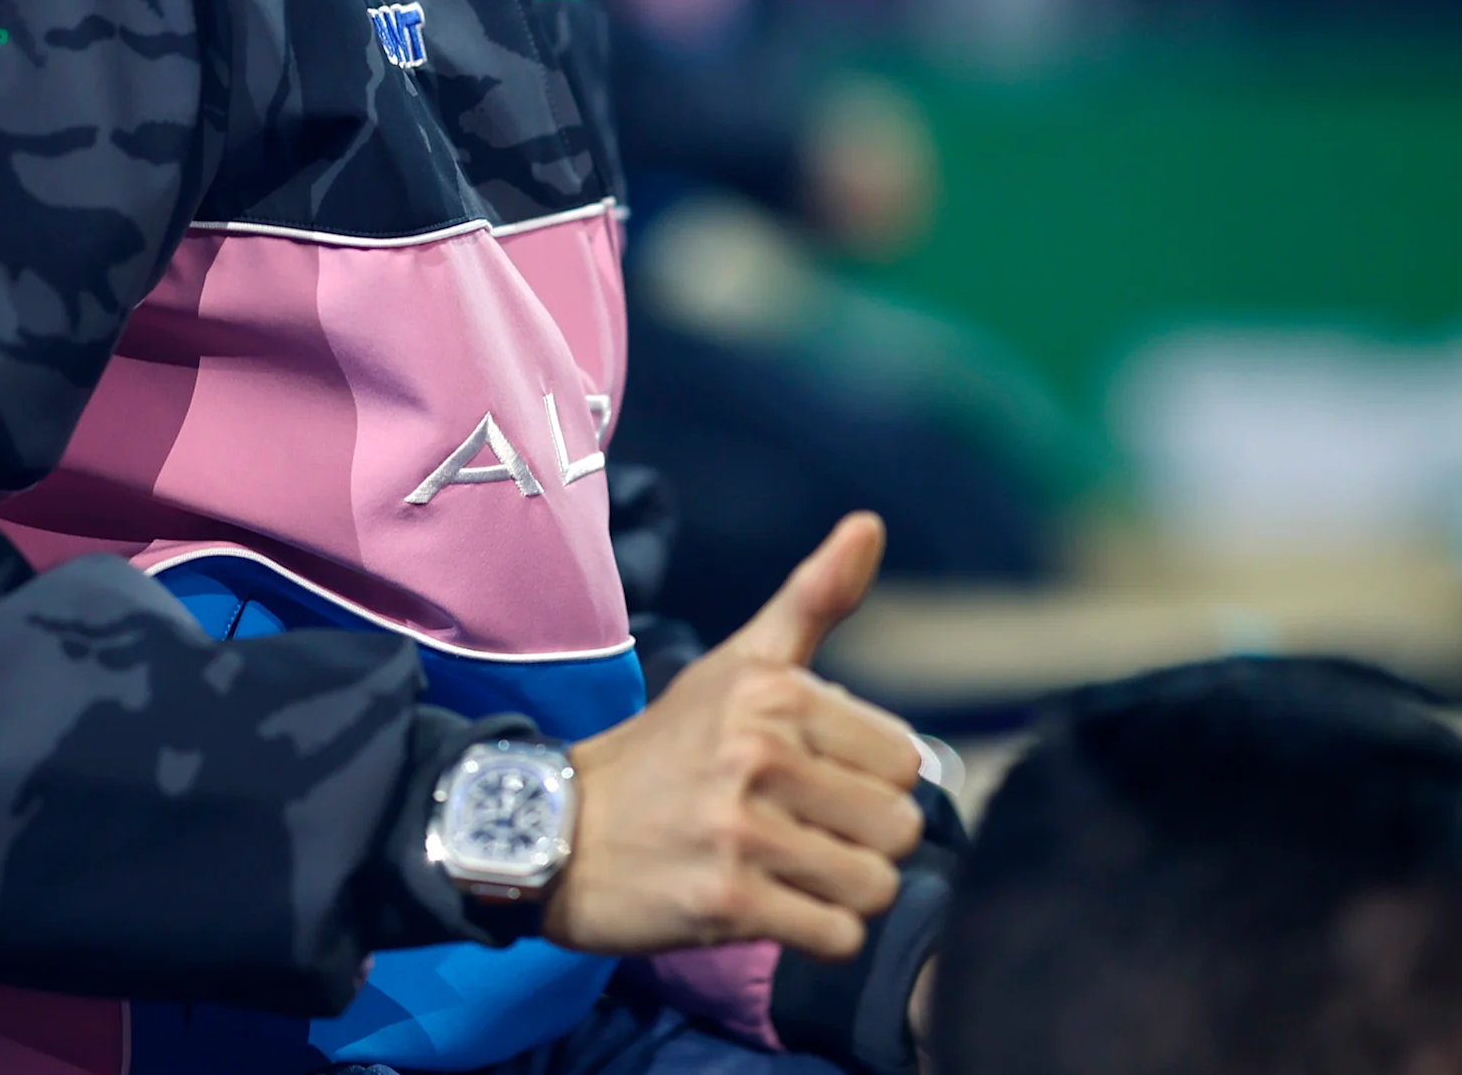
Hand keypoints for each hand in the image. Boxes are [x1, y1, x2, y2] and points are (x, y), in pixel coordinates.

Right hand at [543, 512, 924, 960]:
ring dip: (844, 895)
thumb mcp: (736, 664)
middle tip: (805, 836)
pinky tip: (774, 910)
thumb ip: (813, 598)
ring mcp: (741, 831)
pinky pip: (836, 939)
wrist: (556, 831)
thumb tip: (871, 521)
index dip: (869, 782)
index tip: (815, 783)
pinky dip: (817, 936)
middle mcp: (759, 753)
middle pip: (899, 827)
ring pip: (875, 886)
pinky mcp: (726, 903)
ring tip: (791, 874)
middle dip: (863, 843)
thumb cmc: (664, 751)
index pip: (905, 760)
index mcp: (773, 691)